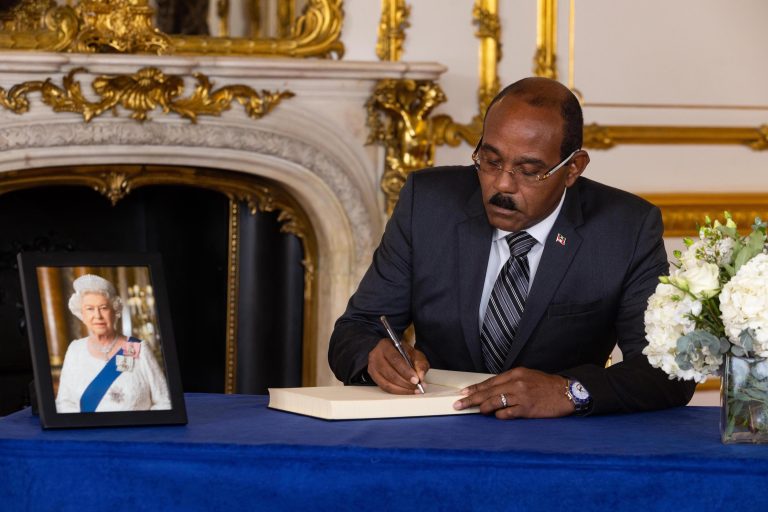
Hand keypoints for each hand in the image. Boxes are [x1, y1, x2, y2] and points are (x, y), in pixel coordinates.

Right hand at [367, 338, 429, 393]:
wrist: (392, 352)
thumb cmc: (403, 353)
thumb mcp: (414, 354)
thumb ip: (420, 363)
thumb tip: (421, 376)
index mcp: (385, 345)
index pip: (395, 359)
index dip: (406, 371)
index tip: (416, 379)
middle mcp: (376, 356)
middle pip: (390, 373)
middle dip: (405, 382)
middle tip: (417, 386)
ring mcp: (372, 367)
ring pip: (386, 383)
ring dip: (402, 389)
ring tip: (414, 390)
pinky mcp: (373, 377)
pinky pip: (385, 388)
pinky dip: (397, 391)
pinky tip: (406, 391)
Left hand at [453, 367, 573, 418]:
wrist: (566, 392)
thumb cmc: (546, 385)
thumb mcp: (527, 376)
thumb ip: (510, 382)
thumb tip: (492, 390)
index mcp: (515, 373)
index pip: (489, 382)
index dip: (475, 388)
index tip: (463, 392)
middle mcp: (516, 383)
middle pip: (488, 392)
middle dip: (471, 399)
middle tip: (459, 404)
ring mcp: (521, 396)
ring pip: (494, 402)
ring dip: (483, 408)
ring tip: (477, 411)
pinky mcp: (526, 409)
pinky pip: (507, 413)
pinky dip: (499, 415)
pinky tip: (497, 416)